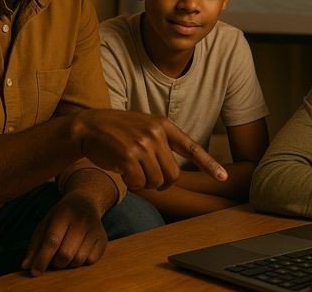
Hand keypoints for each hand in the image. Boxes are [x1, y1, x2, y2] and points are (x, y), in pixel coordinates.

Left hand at [21, 191, 106, 276]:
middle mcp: (82, 220)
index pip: (52, 240)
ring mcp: (95, 228)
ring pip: (78, 259)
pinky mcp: (103, 237)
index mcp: (63, 213)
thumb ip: (35, 244)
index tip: (35, 271)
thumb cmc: (61, 215)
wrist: (86, 200)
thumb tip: (27, 266)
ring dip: (69, 263)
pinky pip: (91, 260)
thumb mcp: (45, 223)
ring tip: (66, 254)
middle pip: (66, 253)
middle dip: (56, 262)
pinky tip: (79, 251)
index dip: (42, 258)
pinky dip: (82, 261)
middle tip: (54, 258)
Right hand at [77, 110, 227, 190]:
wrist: (88, 127)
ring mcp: (142, 144)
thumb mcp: (144, 127)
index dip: (209, 164)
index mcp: (163, 125)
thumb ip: (161, 142)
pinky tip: (124, 173)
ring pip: (157, 180)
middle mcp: (156, 133)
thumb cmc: (117, 131)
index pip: (191, 147)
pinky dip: (133, 185)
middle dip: (162, 182)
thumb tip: (173, 171)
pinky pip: (140, 183)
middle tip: (147, 178)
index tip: (223, 177)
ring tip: (132, 171)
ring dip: (145, 183)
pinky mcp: (128, 156)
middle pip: (173, 174)